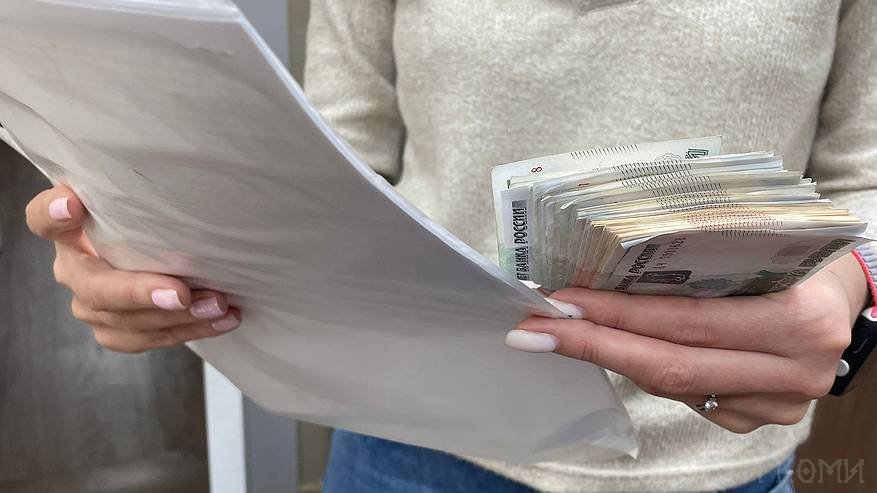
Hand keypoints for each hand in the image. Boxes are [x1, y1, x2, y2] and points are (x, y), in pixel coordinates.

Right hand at [26, 186, 240, 352]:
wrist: (165, 251)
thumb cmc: (150, 222)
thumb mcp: (141, 203)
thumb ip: (137, 193)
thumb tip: (167, 178)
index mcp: (69, 232)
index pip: (43, 219)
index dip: (53, 213)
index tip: (73, 204)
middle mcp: (74, 271)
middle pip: (96, 289)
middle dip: (141, 293)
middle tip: (182, 292)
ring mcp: (93, 306)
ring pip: (126, 323)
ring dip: (177, 318)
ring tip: (217, 305)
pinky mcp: (117, 331)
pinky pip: (150, 339)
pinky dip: (190, 330)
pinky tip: (224, 319)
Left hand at [507, 255, 869, 432]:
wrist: (851, 293)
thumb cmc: (798, 252)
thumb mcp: (762, 239)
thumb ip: (700, 251)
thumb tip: (608, 259)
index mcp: (797, 318)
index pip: (685, 322)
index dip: (615, 314)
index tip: (557, 302)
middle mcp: (794, 370)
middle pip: (670, 366)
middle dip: (593, 346)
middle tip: (534, 332)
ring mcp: (780, 402)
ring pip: (675, 387)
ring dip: (614, 358)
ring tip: (562, 334)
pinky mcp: (765, 418)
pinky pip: (691, 400)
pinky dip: (651, 372)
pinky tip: (624, 349)